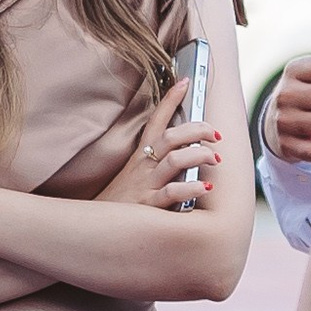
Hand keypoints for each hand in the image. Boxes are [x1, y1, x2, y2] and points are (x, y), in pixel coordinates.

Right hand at [105, 77, 218, 215]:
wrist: (94, 229)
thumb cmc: (121, 203)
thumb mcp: (133, 176)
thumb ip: (155, 164)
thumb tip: (183, 154)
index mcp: (140, 156)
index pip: (156, 121)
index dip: (171, 99)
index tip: (186, 82)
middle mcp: (144, 166)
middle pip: (171, 136)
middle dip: (197, 130)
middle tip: (216, 134)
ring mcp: (146, 185)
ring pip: (175, 160)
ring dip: (199, 155)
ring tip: (214, 158)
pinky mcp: (148, 206)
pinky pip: (172, 192)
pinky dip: (191, 188)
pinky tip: (205, 187)